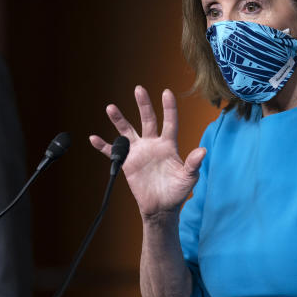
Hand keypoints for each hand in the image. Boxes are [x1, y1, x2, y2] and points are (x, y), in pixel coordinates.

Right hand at [90, 86, 205, 219]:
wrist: (161, 208)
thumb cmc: (177, 192)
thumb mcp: (188, 178)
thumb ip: (193, 164)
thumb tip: (202, 151)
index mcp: (168, 145)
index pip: (169, 122)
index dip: (169, 107)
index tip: (166, 92)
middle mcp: (152, 144)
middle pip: (147, 120)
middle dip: (144, 104)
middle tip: (139, 89)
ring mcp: (139, 152)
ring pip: (127, 131)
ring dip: (119, 120)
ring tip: (111, 108)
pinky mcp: (127, 163)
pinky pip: (112, 152)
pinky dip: (103, 146)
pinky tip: (94, 138)